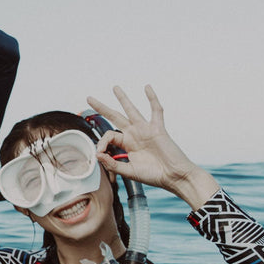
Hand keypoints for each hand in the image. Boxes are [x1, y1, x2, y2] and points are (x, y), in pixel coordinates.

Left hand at [86, 84, 219, 208]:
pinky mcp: (158, 129)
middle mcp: (134, 134)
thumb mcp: (129, 172)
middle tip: (89, 98)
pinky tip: (147, 87)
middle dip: (102, 108)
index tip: (100, 153)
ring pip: (131, 110)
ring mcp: (146, 130)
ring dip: (123, 98)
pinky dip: (152, 98)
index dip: (101, 143)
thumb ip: (113, 164)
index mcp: (127, 144)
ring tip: (114, 87)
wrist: (174, 176)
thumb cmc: (154, 176)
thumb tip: (97, 154)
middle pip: (115, 117)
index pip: (108, 136)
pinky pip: (156, 111)